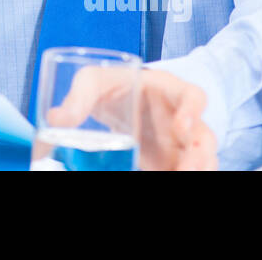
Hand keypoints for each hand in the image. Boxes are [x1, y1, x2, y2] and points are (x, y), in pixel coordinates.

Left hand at [45, 67, 216, 169]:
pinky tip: (164, 180)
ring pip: (202, 161)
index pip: (194, 96)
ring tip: (180, 177)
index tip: (182, 127)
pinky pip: (182, 170)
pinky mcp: (171, 162)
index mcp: (169, 91)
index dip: (193, 111)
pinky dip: (178, 175)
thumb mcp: (93, 81)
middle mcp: (182, 119)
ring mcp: (179, 144)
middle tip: (185, 169)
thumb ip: (78, 96)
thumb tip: (55, 120)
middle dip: (200, 156)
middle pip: (205, 138)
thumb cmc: (112, 84)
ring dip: (196, 170)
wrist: (116, 100)